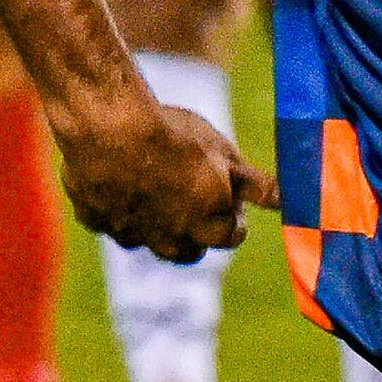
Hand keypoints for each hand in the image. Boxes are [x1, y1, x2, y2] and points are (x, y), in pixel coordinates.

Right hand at [54, 79, 271, 259]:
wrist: (108, 130)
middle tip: (195, 203)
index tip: (231, 201)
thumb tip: (288, 201)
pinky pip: (109, 222)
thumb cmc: (174, 137)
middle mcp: (169, 240)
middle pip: (189, 251)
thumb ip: (255, 183)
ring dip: (157, 227)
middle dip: (197, 234)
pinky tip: (117, 183)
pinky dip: (116, 209)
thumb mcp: (222, 153)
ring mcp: (129, 233)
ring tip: (157, 193)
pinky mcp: (94, 219)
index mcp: (206, 227)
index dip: (233, 219)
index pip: (231, 236)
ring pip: (147, 242)